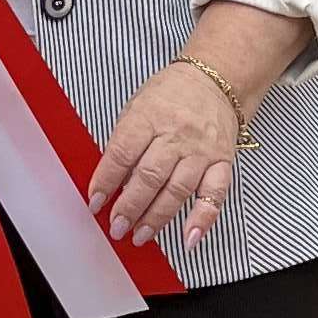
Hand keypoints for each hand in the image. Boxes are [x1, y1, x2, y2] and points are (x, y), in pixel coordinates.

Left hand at [87, 60, 243, 251]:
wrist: (215, 80)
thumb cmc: (171, 95)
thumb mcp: (137, 107)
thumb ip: (124, 142)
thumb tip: (110, 182)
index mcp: (148, 117)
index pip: (122, 153)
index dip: (105, 181)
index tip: (95, 202)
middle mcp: (176, 134)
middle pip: (149, 176)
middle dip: (129, 207)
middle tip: (116, 226)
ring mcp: (201, 150)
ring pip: (178, 189)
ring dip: (157, 217)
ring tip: (140, 235)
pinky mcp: (222, 162)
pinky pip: (214, 195)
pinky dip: (203, 219)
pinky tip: (189, 237)